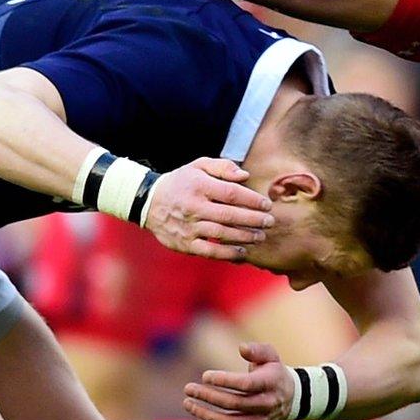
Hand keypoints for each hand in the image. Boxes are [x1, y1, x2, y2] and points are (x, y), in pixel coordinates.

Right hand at [143, 157, 274, 260]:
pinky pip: (209, 251)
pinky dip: (227, 253)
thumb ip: (223, 167)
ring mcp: (188, 227)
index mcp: (199, 186)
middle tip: (270, 222)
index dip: (252, 200)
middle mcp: (193, 207)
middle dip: (253, 219)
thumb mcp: (198, 166)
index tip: (267, 205)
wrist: (148, 202)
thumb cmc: (181, 182)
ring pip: (221, 233)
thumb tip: (245, 176)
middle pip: (229, 215)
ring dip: (244, 236)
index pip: (231, 193)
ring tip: (260, 236)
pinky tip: (242, 252)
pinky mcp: (185, 243)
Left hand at [183, 343, 292, 419]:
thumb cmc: (273, 373)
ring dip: (205, 415)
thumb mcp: (270, 356)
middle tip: (188, 388)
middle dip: (208, 396)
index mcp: (271, 384)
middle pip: (234, 404)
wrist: (290, 399)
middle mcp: (267, 406)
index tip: (205, 376)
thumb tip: (241, 348)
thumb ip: (257, 350)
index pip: (246, 385)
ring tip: (188, 403)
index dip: (224, 381)